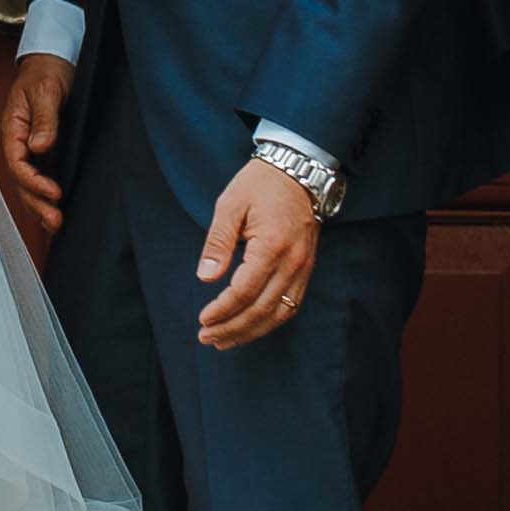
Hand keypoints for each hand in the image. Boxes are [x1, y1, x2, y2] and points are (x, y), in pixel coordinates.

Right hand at [0, 52, 76, 227]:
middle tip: (55, 220)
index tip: (53, 192)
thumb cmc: (46, 70)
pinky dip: (48, 194)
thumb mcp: (46, 90)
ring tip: (56, 224)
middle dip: (36, 203)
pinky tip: (58, 208)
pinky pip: (44, 175)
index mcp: (13, 128)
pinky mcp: (47, 149)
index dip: (33, 181)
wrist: (54, 59)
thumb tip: (39, 147)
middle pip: (22, 180)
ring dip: (41, 204)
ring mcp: (32, 147)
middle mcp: (19, 141)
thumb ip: (44, 119)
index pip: (17, 163)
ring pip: (31, 183)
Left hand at [193, 157, 322, 351]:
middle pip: (261, 310)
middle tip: (206, 337)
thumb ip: (217, 244)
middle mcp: (292, 262)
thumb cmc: (261, 184)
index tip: (202, 319)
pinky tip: (250, 327)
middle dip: (232, 329)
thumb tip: (206, 278)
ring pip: (279, 314)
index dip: (222, 310)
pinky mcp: (307, 268)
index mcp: (271, 246)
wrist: (298, 170)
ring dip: (251, 331)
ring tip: (224, 340)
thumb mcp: (230, 205)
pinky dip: (269, 321)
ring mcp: (303, 267)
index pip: (244, 291)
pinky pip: (291, 305)